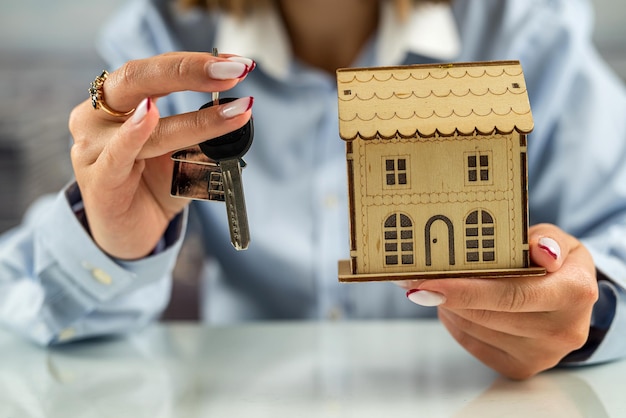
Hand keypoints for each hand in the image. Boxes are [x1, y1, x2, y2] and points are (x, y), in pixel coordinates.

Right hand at [69, 52, 254, 258]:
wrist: (131, 234)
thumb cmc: (154, 187)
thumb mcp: (183, 154)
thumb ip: (201, 135)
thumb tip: (240, 113)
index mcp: (119, 101)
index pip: (157, 70)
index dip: (196, 63)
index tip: (238, 63)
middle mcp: (97, 115)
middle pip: (139, 78)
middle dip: (190, 71)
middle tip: (234, 71)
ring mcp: (92, 147)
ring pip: (144, 121)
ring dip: (195, 118)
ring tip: (233, 111)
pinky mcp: (97, 180)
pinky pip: (118, 154)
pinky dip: (135, 133)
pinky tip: (150, 115)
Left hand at [398, 223, 597, 378]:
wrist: (572, 301)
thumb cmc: (557, 264)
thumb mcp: (559, 241)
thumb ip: (546, 239)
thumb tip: (539, 250)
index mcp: (574, 292)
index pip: (513, 294)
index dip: (468, 290)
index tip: (430, 283)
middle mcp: (561, 329)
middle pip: (487, 314)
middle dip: (446, 295)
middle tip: (413, 278)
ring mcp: (541, 354)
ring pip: (475, 328)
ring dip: (448, 306)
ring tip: (434, 284)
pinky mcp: (520, 367)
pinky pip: (473, 343)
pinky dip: (456, 321)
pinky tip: (452, 304)